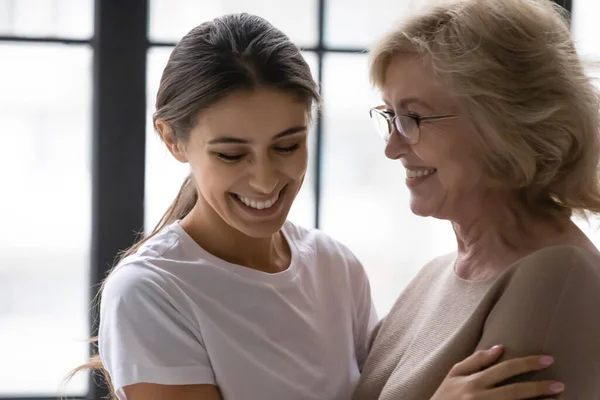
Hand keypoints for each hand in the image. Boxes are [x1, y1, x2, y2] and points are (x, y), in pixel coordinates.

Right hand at [430, 345, 564, 399]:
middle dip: (539, 387)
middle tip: (559, 384)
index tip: (547, 360)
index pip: (504, 369)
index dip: (527, 364)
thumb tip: (499, 348)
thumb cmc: (444, 396)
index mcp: (472, 381)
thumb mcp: (453, 375)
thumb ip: (475, 360)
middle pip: (514, 391)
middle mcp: (479, 397)